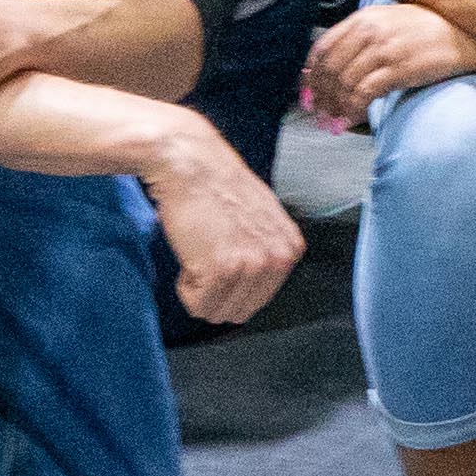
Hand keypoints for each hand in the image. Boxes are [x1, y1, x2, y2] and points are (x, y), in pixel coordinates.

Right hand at [139, 130, 303, 326]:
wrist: (192, 163)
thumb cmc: (217, 185)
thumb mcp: (262, 216)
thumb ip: (266, 249)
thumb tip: (255, 283)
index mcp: (290, 248)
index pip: (260, 299)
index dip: (232, 284)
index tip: (220, 257)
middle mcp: (277, 259)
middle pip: (240, 311)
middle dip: (216, 292)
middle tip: (205, 258)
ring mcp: (251, 265)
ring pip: (217, 311)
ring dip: (199, 289)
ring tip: (197, 253)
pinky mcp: (222, 269)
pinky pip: (198, 304)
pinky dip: (185, 287)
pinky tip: (189, 255)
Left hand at [303, 0, 475, 126]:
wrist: (467, 34)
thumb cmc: (431, 28)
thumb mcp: (393, 20)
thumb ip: (365, 35)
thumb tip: (339, 62)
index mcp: (365, 18)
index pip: (324, 47)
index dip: (312, 74)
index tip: (309, 93)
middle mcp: (370, 31)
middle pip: (330, 68)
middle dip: (320, 96)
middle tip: (319, 114)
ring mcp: (384, 50)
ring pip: (344, 83)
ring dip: (334, 107)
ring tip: (333, 122)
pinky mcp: (398, 69)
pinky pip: (364, 94)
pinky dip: (352, 110)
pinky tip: (349, 121)